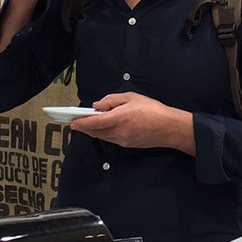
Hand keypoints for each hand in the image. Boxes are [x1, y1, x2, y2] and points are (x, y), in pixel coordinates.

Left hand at [70, 92, 194, 153]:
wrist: (169, 128)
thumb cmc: (153, 110)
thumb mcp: (131, 97)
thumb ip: (111, 100)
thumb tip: (97, 106)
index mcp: (119, 118)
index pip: (94, 123)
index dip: (81, 123)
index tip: (72, 122)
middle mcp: (119, 132)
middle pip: (95, 132)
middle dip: (84, 128)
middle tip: (76, 122)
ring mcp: (123, 140)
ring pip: (102, 136)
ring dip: (93, 131)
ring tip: (87, 124)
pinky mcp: (127, 145)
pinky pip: (110, 139)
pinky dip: (103, 134)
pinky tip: (103, 128)